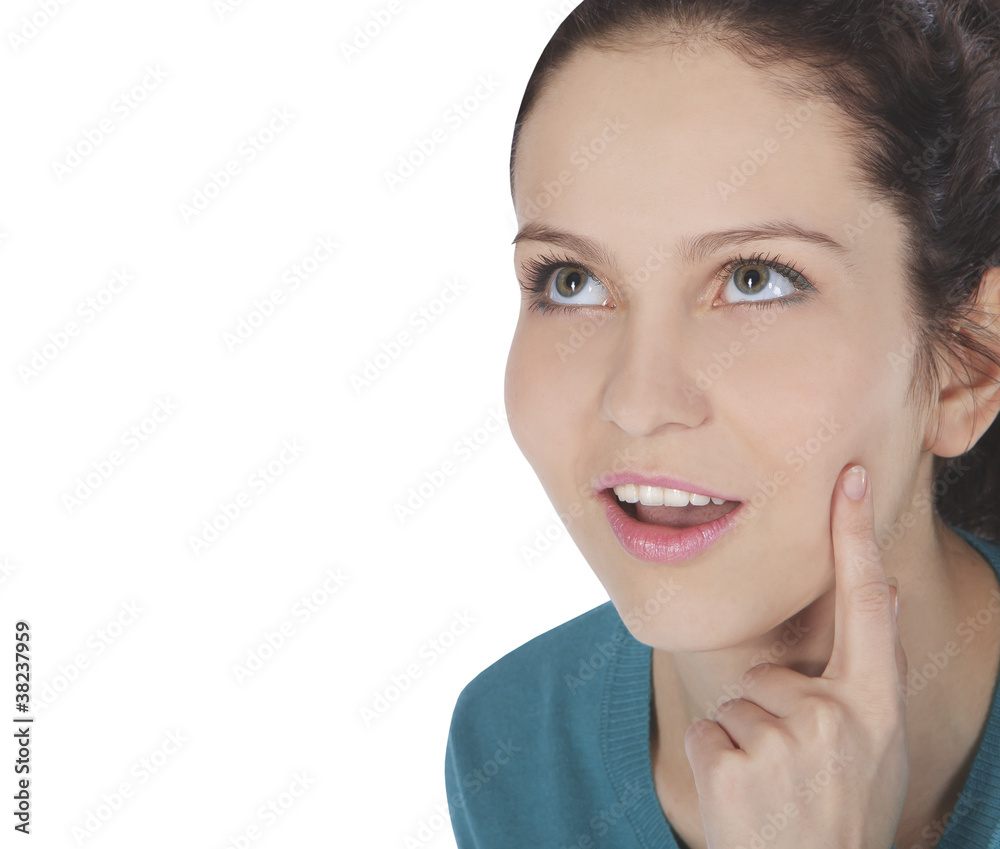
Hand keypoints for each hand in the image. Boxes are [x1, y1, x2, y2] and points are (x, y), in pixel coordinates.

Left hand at [683, 464, 908, 848]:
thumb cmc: (843, 811)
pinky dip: (716, 763)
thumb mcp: (877, 747)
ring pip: (735, 704)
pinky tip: (744, 798)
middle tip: (794, 774)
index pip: (865, 604)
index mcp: (874, 707)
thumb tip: (883, 591)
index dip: (855, 538)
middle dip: (767, 715)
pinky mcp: (731, 766)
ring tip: (774, 791)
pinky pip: (707, 733)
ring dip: (743, 743)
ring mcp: (782, 742)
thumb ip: (871, 674)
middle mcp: (833, 717)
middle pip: (767, 674)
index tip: (846, 480)